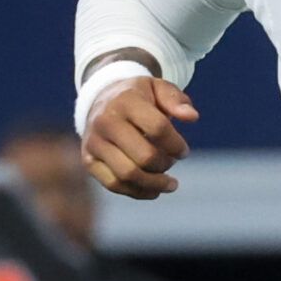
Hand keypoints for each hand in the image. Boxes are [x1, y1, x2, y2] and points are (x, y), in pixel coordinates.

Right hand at [81, 76, 196, 198]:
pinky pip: (114, 184)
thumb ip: (176, 100)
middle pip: (144, 156)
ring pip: (128, 174)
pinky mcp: (88, 160)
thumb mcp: (157, 88)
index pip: (158, 128)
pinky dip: (138, 192)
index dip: (176, 144)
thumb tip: (192, 117)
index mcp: (126, 101)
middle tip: (172, 162)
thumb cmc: (137, 97)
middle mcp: (105, 121)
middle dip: (165, 164)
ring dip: (155, 183)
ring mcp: (94, 142)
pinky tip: (154, 190)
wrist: (100, 100)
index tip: (183, 151)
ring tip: (170, 183)